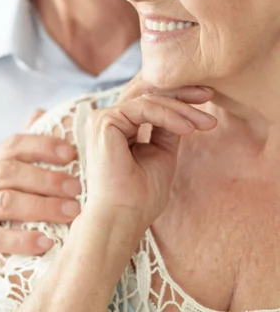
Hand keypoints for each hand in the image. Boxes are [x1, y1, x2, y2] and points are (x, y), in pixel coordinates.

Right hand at [0, 123, 80, 283]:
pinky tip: (46, 242)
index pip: (14, 144)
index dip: (42, 145)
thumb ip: (25, 148)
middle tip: (76, 188)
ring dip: (42, 206)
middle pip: (10, 172)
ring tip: (70, 212)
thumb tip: (42, 112)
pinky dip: (24, 239)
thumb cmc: (0, 201)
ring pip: (5, 202)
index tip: (71, 153)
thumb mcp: (9, 175)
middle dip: (47, 179)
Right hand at [85, 87, 215, 237]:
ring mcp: (104, 118)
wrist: (122, 219)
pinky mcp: (104, 121)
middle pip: (149, 96)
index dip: (178, 98)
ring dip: (182, 109)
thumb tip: (184, 108)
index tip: (207, 99)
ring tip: (205, 123)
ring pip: (149, 100)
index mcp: (118, 126)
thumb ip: (167, 129)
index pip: (150, 102)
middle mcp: (108, 118)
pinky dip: (169, 115)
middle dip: (182, 94)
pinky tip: (188, 128)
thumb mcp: (161, 153)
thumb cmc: (140, 197)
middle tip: (210, 94)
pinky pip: (143, 108)